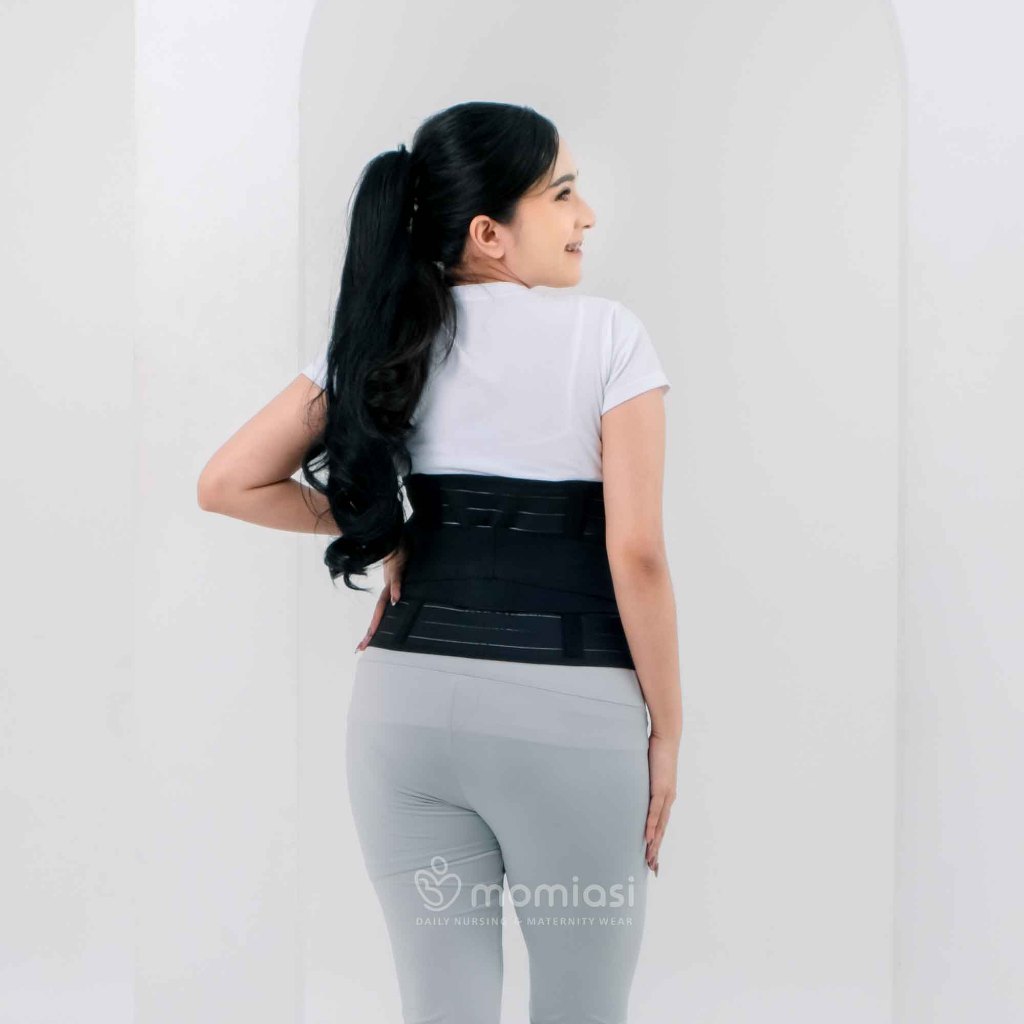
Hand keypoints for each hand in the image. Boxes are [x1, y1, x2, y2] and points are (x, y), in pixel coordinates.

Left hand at [355, 544, 406, 651]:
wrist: (397, 532)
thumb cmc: (401, 550)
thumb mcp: (402, 569)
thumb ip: (400, 583)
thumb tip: (396, 601)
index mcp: (389, 589)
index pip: (380, 613)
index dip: (372, 629)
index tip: (363, 645)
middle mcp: (387, 587)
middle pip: (378, 613)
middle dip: (370, 632)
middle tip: (361, 649)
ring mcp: (392, 578)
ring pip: (383, 601)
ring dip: (378, 618)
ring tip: (371, 634)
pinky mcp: (398, 567)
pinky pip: (398, 580)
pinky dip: (396, 590)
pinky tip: (396, 601)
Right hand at [645, 732, 678, 875]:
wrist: (666, 738)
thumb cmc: (655, 752)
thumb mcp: (646, 772)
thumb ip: (641, 782)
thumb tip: (628, 787)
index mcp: (665, 797)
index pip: (661, 824)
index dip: (657, 842)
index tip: (653, 858)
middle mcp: (668, 799)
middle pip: (662, 830)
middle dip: (656, 850)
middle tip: (652, 868)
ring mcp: (666, 795)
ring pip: (660, 825)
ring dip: (655, 843)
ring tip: (650, 859)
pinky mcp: (661, 788)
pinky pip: (655, 811)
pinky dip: (652, 825)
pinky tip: (648, 838)